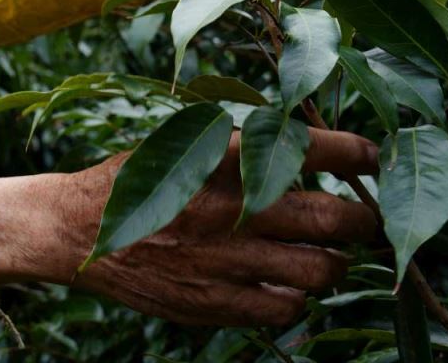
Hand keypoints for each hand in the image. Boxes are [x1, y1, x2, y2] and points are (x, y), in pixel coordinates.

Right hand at [0, 127, 377, 326]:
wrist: (75, 231)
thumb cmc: (133, 180)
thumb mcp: (178, 142)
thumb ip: (236, 142)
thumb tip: (301, 137)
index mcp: (221, 158)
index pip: (312, 148)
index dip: (357, 152)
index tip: (373, 155)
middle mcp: (231, 210)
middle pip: (337, 220)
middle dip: (366, 219)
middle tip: (367, 217)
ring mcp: (226, 262)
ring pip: (322, 272)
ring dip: (335, 262)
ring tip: (329, 254)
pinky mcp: (215, 303)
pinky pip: (286, 310)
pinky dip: (297, 297)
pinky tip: (286, 284)